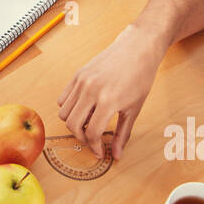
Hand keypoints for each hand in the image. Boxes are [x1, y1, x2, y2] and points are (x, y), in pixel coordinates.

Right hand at [57, 25, 160, 160]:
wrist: (137, 48)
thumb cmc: (140, 77)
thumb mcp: (134, 109)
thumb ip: (122, 134)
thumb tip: (116, 155)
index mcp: (108, 101)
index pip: (92, 133)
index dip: (95, 147)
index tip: (100, 152)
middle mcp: (91, 91)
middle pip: (73, 125)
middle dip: (82, 138)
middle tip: (92, 140)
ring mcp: (82, 81)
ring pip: (64, 112)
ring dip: (73, 123)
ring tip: (89, 122)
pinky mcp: (77, 74)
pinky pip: (63, 98)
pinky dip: (69, 108)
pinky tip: (84, 109)